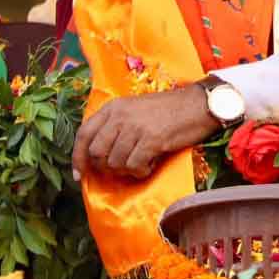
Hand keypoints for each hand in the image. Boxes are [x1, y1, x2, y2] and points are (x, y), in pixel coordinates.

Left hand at [72, 85, 218, 180]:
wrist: (200, 104)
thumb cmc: (170, 109)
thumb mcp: (136, 110)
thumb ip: (116, 126)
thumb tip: (97, 156)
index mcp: (114, 107)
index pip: (84, 134)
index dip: (78, 157)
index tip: (80, 174)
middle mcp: (120, 116)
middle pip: (96, 152)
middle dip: (104, 167)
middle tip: (121, 168)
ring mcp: (135, 127)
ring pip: (115, 162)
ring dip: (126, 170)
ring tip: (141, 163)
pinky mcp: (151, 140)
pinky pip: (134, 166)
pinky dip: (140, 171)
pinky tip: (151, 165)